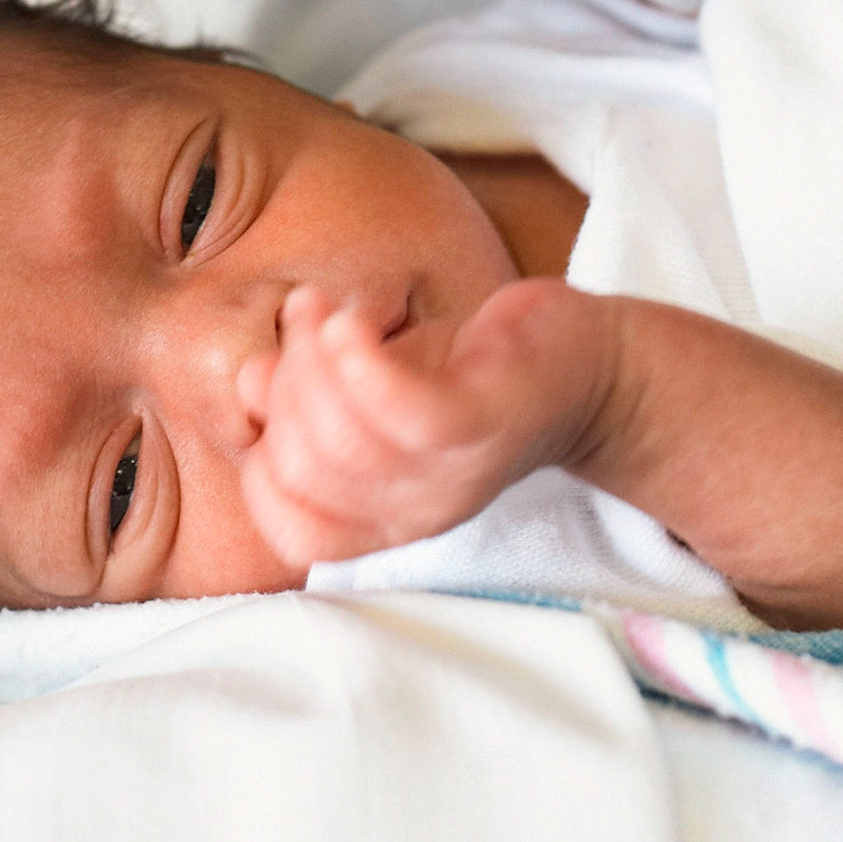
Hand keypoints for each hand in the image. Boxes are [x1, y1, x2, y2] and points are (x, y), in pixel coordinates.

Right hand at [236, 280, 604, 564]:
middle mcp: (420, 509)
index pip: (288, 527)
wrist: (589, 361)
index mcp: (386, 516)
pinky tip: (360, 318)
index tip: (283, 387)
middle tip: (315, 327)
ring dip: (315, 362)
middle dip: (286, 387)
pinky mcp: (486, 421)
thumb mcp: (370, 390)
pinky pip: (400, 410)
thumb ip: (303, 396)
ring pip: (342, 440)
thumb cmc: (467, 374)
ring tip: (338, 314)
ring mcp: (456, 470)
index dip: (263, 459)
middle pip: (304, 470)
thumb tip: (254, 386)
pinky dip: (358, 359)